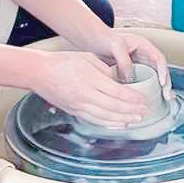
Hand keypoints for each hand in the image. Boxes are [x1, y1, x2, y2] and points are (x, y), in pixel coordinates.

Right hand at [32, 51, 149, 126]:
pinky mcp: (74, 111)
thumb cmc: (62, 62)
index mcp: (90, 79)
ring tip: (136, 120)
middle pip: (114, 107)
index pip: (117, 92)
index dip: (133, 98)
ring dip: (123, 120)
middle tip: (145, 111)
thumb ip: (105, 70)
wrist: (39, 72)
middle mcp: (85, 95)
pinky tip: (118, 124)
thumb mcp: (88, 59)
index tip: (143, 99)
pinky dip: (109, 124)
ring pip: (105, 117)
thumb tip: (119, 80)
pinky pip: (94, 120)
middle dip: (132, 111)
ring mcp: (79, 105)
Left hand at [102, 30, 171, 96]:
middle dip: (166, 83)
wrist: (94, 42)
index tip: (162, 82)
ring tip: (163, 99)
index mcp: (143, 45)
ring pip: (154, 77)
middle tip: (166, 95)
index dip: (163, 70)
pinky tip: (147, 98)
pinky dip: (147, 90)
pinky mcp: (133, 72)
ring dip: (160, 88)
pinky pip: (143, 81)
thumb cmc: (105, 39)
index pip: (159, 58)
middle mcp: (144, 55)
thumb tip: (130, 77)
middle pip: (160, 69)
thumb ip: (124, 60)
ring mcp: (139, 64)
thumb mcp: (115, 46)